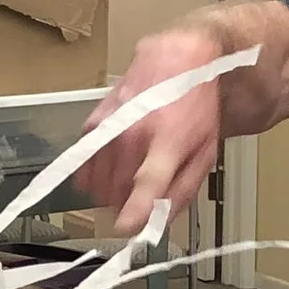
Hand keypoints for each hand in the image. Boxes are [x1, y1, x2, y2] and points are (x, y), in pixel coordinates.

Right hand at [79, 28, 233, 234]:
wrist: (178, 60)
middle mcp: (135, 134)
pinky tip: (107, 169)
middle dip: (125, 205)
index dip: (134, 212)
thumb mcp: (205, 151)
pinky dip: (92, 172)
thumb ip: (183, 189)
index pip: (146, 184)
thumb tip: (160, 220)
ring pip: (97, 179)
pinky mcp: (95, 119)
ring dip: (108, 191)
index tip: (125, 228)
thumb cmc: (196, 107)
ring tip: (126, 182)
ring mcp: (111, 126)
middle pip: (117, 190)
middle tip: (138, 200)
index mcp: (168, 143)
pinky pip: (83, 159)